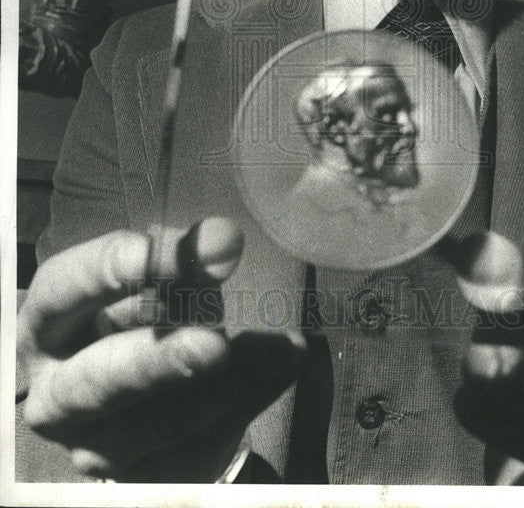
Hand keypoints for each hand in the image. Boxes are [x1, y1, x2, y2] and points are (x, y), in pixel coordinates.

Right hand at [17, 218, 305, 481]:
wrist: (143, 391)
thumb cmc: (142, 312)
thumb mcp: (154, 278)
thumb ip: (183, 258)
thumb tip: (223, 241)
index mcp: (47, 326)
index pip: (63, 291)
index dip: (108, 270)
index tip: (151, 249)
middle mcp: (56, 397)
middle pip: (99, 381)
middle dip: (159, 359)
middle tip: (213, 341)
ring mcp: (99, 447)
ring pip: (160, 425)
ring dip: (226, 385)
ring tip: (276, 349)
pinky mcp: (150, 477)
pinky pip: (202, 446)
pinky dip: (248, 401)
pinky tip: (282, 365)